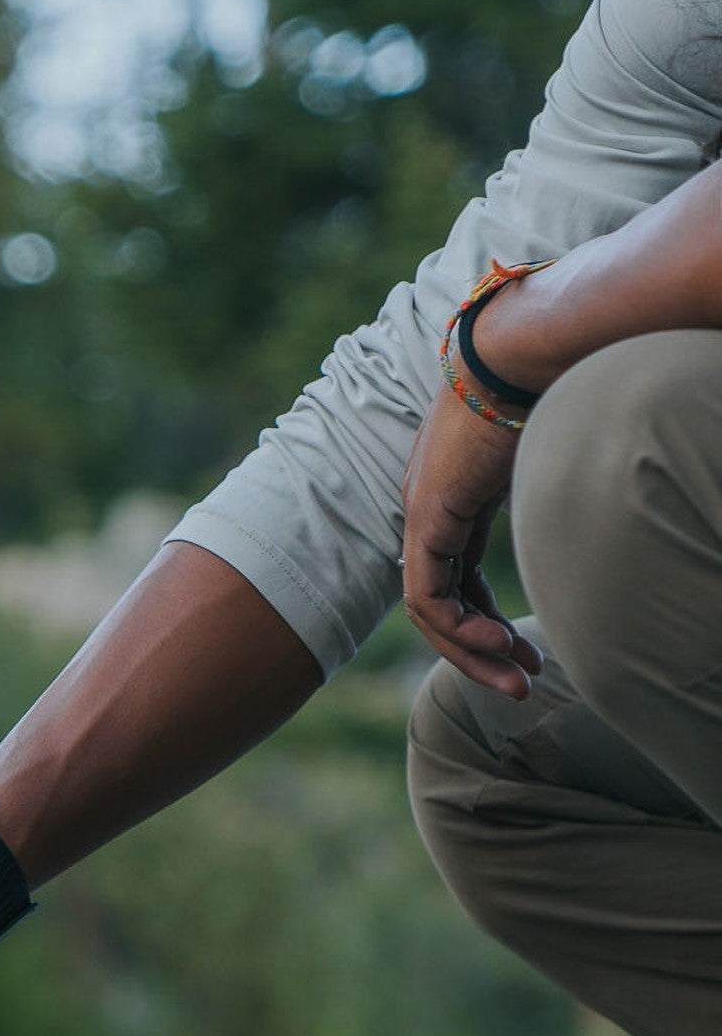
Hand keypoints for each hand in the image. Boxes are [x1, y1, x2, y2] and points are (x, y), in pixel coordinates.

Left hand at [400, 360, 543, 699]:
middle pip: (443, 601)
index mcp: (457, 497)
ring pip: (432, 610)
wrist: (530, 349)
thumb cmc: (558, 388)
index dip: (490, 621)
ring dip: (472, 652)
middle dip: (481, 650)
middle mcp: (431, 509)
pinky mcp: (426, 517)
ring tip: (517, 682)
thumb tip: (610, 515)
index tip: (529, 653)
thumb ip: (555, 502)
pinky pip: (428, 596)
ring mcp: (424, 513)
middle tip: (522, 686)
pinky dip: (459, 629)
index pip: (460, 578)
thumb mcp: (553, 461)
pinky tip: (500, 643)